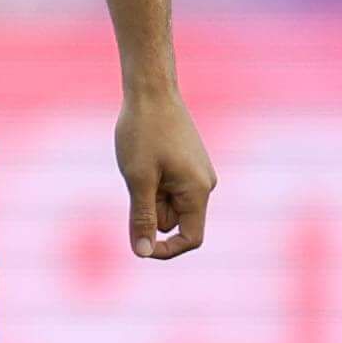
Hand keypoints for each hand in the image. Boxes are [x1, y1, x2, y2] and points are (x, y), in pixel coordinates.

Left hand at [116, 83, 214, 259]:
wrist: (151, 90)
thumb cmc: (143, 132)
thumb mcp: (138, 179)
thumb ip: (142, 218)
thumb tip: (142, 252)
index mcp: (198, 191)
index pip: (191, 238)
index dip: (166, 250)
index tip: (139, 247)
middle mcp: (205, 184)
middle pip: (174, 221)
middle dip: (151, 210)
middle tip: (136, 178)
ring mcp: (198, 173)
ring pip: (168, 203)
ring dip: (150, 194)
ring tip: (141, 163)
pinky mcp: (189, 164)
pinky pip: (168, 187)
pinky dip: (153, 182)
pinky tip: (146, 156)